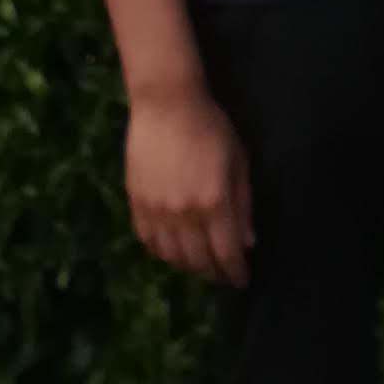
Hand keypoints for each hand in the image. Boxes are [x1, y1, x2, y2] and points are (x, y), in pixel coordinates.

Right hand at [126, 82, 251, 285]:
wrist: (166, 103)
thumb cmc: (211, 127)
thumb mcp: (238, 162)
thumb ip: (243, 204)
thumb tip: (247, 242)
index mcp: (214, 202)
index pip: (226, 253)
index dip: (235, 272)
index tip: (241, 280)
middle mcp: (184, 213)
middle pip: (198, 260)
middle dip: (213, 273)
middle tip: (221, 275)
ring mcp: (156, 209)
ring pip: (171, 256)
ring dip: (187, 266)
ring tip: (198, 265)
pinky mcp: (136, 202)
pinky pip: (147, 240)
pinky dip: (160, 252)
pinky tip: (170, 251)